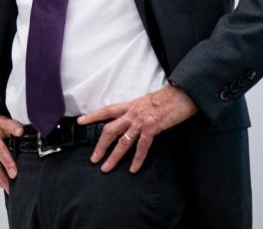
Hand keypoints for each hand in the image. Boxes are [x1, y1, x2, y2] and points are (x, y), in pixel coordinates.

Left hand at [78, 84, 197, 173]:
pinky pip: (142, 147)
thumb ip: (136, 111)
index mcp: (129, 106)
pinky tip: (133, 168)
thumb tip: (130, 120)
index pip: (106, 111)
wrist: (182, 95)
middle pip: (110, 130)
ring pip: (123, 142)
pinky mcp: (152, 128)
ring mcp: (141, 122)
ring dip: (114, 156)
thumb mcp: (146, 101)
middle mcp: (132, 114)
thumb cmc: (166, 98)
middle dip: (100, 146)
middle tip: (94, 158)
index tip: (80, 122)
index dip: (92, 116)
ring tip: (107, 167)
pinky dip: (137, 159)